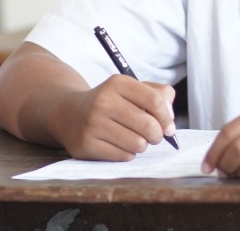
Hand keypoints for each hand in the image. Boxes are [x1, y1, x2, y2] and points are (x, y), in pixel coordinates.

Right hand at [46, 74, 175, 161]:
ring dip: (141, 145)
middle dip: (157, 135)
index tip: (169, 127)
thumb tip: (170, 118)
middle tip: (153, 136)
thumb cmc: (110, 103)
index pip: (155, 101)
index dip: (167, 117)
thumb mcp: (130, 90)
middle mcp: (103, 101)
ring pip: (138, 144)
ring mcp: (93, 124)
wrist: (69, 114)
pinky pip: (123, 156)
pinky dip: (127, 153)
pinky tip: (118, 145)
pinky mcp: (86, 145)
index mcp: (117, 83)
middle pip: (149, 126)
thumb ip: (157, 94)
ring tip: (132, 138)